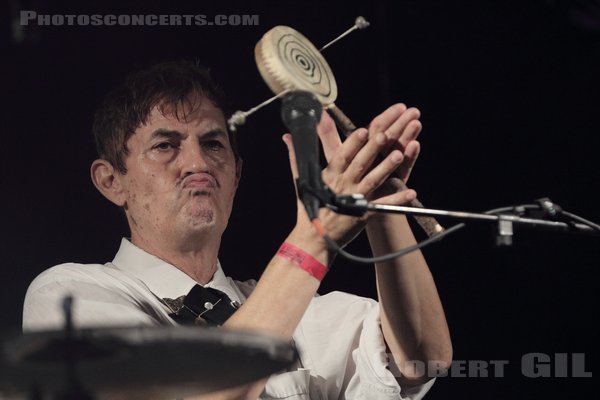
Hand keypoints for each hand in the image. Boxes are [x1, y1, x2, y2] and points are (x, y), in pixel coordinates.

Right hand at [282, 108, 416, 245]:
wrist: (314, 237)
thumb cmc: (308, 207)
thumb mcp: (302, 179)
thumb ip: (296, 156)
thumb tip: (286, 137)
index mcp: (330, 176)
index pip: (342, 155)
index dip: (353, 143)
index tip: (364, 130)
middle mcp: (343, 185)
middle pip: (360, 164)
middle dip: (372, 149)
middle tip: (385, 135)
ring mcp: (355, 199)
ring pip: (373, 180)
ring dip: (387, 167)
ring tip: (399, 154)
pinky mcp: (364, 213)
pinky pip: (384, 205)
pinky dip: (398, 199)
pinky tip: (411, 191)